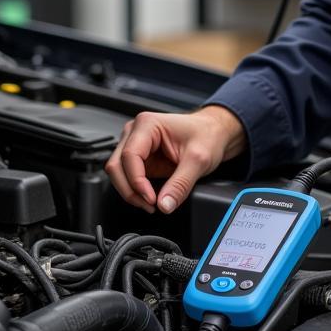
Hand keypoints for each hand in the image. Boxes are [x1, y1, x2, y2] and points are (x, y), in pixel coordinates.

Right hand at [105, 105, 246, 213]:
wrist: (214, 133)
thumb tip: (164, 205)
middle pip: (117, 166)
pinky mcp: (139, 158)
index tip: (151, 199)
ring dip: (131, 192)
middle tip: (150, 205)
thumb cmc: (207, 135)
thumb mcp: (199, 160)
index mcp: (147, 124)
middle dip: (130, 190)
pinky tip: (150, 198)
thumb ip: (180, 185)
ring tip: (151, 204)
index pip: (130, 156)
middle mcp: (136, 132)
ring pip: (118, 173)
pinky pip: (128, 177)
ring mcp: (135, 145)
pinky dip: (135, 191)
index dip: (137, 182)